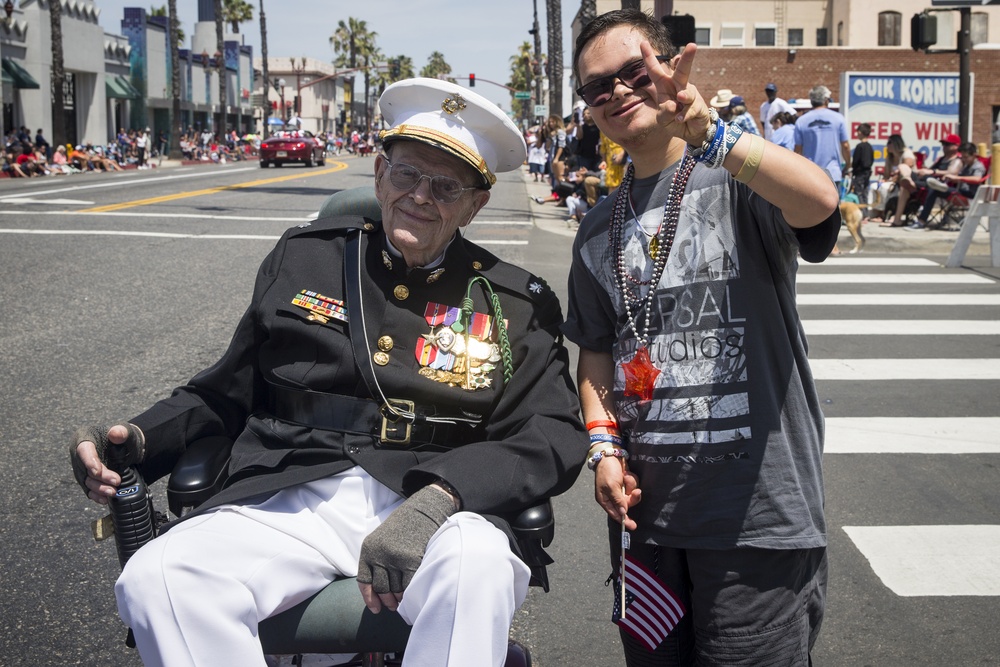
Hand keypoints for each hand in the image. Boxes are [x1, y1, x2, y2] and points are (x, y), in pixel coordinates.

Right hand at [69, 423, 144, 503]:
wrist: (126, 447)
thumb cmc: (124, 437)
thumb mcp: (125, 431)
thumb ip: (121, 431)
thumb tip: (115, 433)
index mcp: (84, 438)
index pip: (83, 450)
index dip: (89, 462)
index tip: (98, 472)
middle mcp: (79, 454)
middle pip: (85, 469)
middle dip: (100, 478)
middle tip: (116, 482)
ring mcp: (81, 468)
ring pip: (86, 481)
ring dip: (98, 489)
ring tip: (112, 492)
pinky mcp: (86, 478)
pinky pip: (88, 489)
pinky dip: (96, 495)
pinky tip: (105, 500)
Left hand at [357, 485, 456, 612]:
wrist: (423, 510)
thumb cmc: (403, 527)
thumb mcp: (381, 540)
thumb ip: (376, 561)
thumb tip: (378, 592)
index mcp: (368, 550)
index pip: (364, 581)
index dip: (369, 598)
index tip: (375, 609)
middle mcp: (379, 555)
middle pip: (381, 588)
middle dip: (387, 601)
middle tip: (392, 607)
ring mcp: (395, 558)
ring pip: (395, 590)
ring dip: (399, 599)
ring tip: (402, 602)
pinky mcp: (411, 560)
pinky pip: (408, 585)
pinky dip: (410, 595)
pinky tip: (411, 598)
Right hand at [594, 457, 640, 530]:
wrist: (611, 454)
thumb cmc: (607, 470)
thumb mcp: (611, 486)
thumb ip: (617, 500)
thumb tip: (623, 513)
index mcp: (605, 500)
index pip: (616, 514)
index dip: (624, 520)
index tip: (633, 526)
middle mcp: (612, 497)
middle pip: (627, 504)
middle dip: (632, 497)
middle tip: (636, 491)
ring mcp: (620, 490)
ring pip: (631, 495)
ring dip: (631, 485)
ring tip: (626, 476)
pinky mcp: (626, 483)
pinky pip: (634, 486)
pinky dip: (632, 479)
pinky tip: (626, 473)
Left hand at [640, 41, 712, 147]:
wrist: (691, 131)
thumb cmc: (674, 119)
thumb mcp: (662, 119)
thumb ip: (663, 113)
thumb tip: (672, 106)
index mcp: (665, 86)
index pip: (655, 71)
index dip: (649, 58)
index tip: (643, 43)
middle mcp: (679, 87)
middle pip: (682, 71)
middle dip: (687, 58)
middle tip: (693, 45)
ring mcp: (690, 96)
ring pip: (688, 92)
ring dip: (684, 95)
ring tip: (680, 98)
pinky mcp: (699, 107)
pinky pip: (690, 110)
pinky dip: (684, 116)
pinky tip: (680, 119)